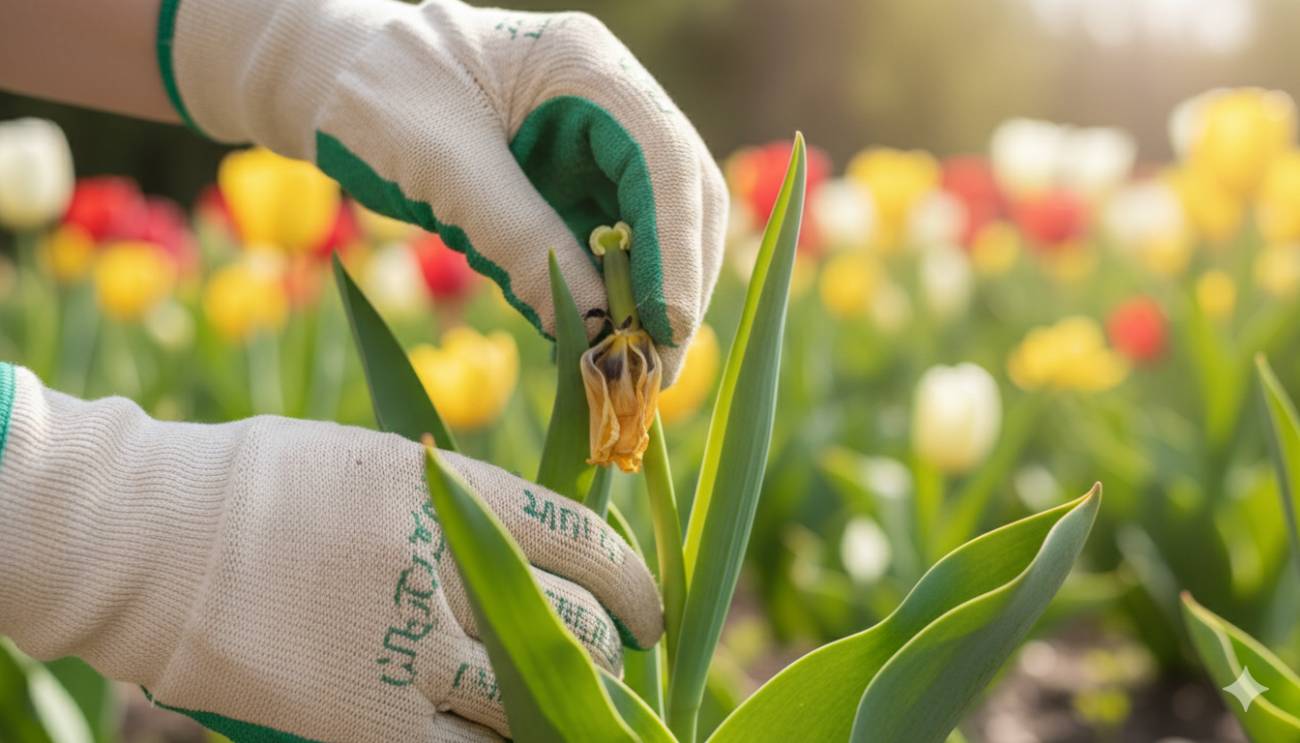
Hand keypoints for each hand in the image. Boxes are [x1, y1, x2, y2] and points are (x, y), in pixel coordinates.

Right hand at [0, 365, 660, 741]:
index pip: (589, 544)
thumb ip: (460, 504)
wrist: (158, 539)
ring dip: (564, 707)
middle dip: (609, 651)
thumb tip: (525, 542)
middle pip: (578, 628)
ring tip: (562, 707)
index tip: (645, 609)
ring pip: (536, 700)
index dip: (635, 584)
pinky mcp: (371, 720)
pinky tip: (500, 739)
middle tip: (608, 661)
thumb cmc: (265, 485)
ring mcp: (416, 650)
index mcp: (465, 494)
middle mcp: (456, 571)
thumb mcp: (382, 463)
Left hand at [160, 0, 726, 381]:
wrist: (332, 83)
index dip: (676, 249)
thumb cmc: (374, 98)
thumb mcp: (442, 166)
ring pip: (656, 230)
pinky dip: (607, 298)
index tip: (666, 327)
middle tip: (657, 369)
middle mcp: (608, 104)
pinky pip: (608, 249)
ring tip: (632, 372)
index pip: (665, 160)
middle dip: (677, 282)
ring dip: (649, 300)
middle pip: (682, 196)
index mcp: (585, 66)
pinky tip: (598, 346)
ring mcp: (595, 146)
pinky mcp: (572, 187)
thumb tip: (598, 327)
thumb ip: (519, 237)